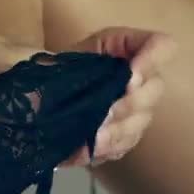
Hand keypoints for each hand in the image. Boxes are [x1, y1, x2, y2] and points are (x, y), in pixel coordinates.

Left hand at [60, 27, 176, 166]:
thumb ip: (75, 65)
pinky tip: (93, 147)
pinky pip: (127, 143)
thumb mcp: (56, 60)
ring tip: (96, 137)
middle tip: (107, 113)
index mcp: (122, 47)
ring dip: (120, 130)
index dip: (152, 60)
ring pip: (143, 119)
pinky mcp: (124, 134)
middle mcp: (136, 76)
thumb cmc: (46, 75)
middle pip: (155, 88)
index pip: (161, 45)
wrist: (32, 104)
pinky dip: (111, 147)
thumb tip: (96, 85)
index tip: (129, 79)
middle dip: (131, 103)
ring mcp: (134, 107)